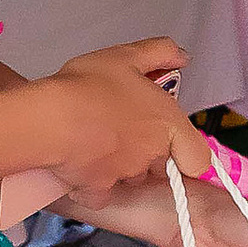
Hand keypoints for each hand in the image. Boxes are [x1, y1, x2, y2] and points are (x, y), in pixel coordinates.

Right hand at [42, 40, 200, 203]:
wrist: (50, 119)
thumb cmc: (89, 86)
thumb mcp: (126, 56)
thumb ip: (160, 53)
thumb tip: (181, 57)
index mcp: (167, 124)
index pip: (198, 158)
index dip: (187, 153)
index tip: (171, 142)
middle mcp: (152, 154)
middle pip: (161, 165)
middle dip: (148, 154)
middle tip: (123, 131)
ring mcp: (126, 175)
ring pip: (132, 178)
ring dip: (122, 168)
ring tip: (99, 144)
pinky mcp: (99, 190)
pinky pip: (102, 193)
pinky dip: (94, 186)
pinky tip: (81, 166)